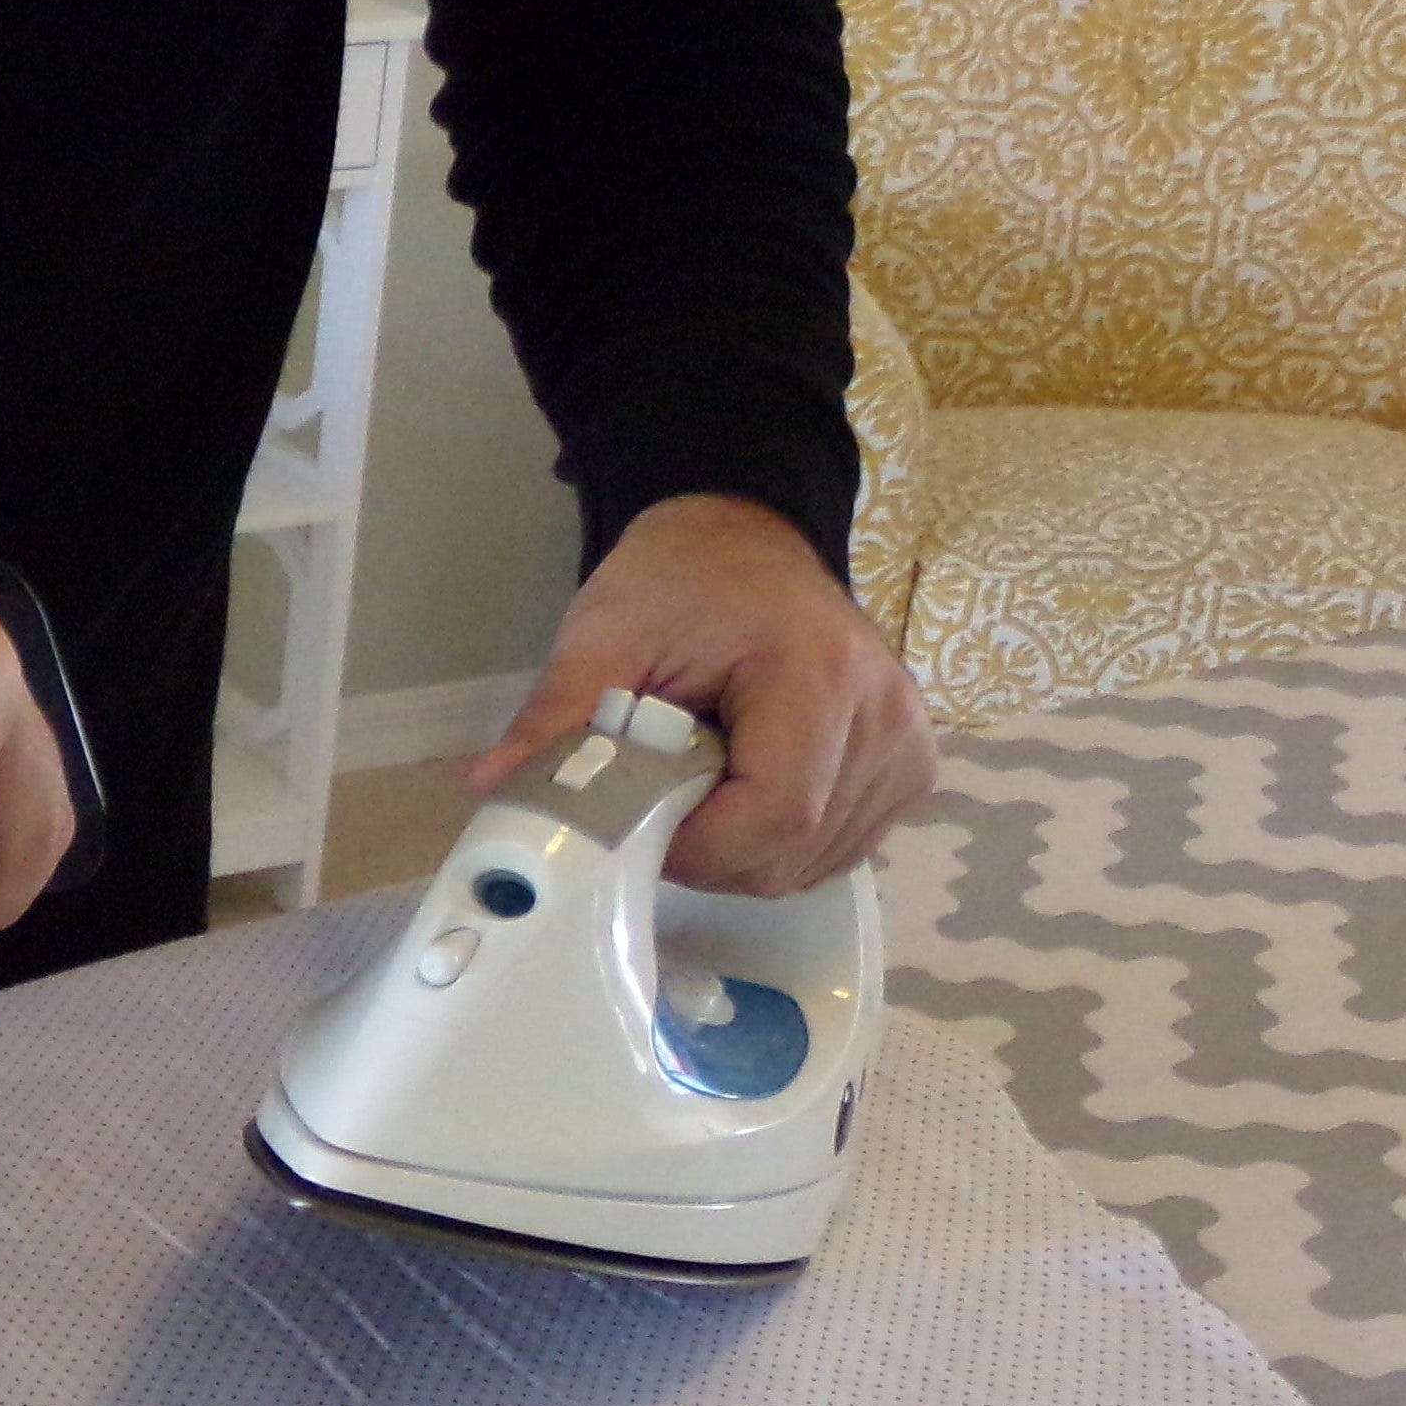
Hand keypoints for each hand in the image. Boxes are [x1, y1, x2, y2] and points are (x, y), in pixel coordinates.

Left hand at [471, 493, 934, 892]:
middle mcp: (886, 714)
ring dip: (741, 854)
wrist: (744, 540)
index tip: (638, 825)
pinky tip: (745, 791)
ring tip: (704, 783)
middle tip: (658, 801)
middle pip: (791, 853)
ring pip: (812, 865)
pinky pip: (837, 851)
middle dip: (709, 855)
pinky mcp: (911, 767)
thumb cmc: (678, 582)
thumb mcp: (604, 635)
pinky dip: (779, 846)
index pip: (773, 816)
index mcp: (818, 672)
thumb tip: (494, 784)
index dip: (696, 849)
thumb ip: (557, 716)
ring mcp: (908, 745)